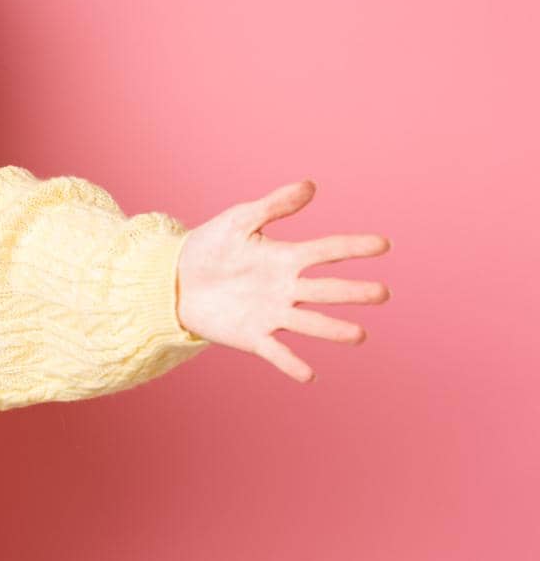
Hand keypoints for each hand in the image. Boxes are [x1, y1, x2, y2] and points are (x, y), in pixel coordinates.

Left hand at [175, 179, 390, 382]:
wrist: (175, 278)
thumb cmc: (211, 246)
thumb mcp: (239, 220)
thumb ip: (273, 206)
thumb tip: (310, 185)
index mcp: (285, 258)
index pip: (327, 251)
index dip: (354, 247)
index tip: (384, 244)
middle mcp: (286, 288)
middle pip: (326, 290)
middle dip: (354, 292)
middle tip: (382, 293)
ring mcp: (271, 314)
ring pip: (309, 324)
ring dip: (333, 330)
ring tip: (359, 335)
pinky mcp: (252, 336)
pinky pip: (276, 351)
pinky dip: (291, 363)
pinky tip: (308, 375)